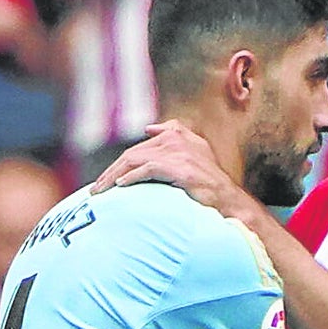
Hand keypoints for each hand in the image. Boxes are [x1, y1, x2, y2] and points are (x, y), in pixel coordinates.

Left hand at [91, 122, 244, 218]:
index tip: (108, 178)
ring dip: (115, 176)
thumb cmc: (211, 182)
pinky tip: (121, 186)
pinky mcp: (179, 168)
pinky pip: (147, 170)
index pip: (140, 148)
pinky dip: (132, 177)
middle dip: (112, 171)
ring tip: (102, 189)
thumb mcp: (196, 152)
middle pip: (133, 153)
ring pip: (136, 160)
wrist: (230, 200)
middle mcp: (176, 140)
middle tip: (97, 188)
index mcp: (178, 134)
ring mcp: (178, 154)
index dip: (121, 163)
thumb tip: (150, 128)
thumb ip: (174, 135)